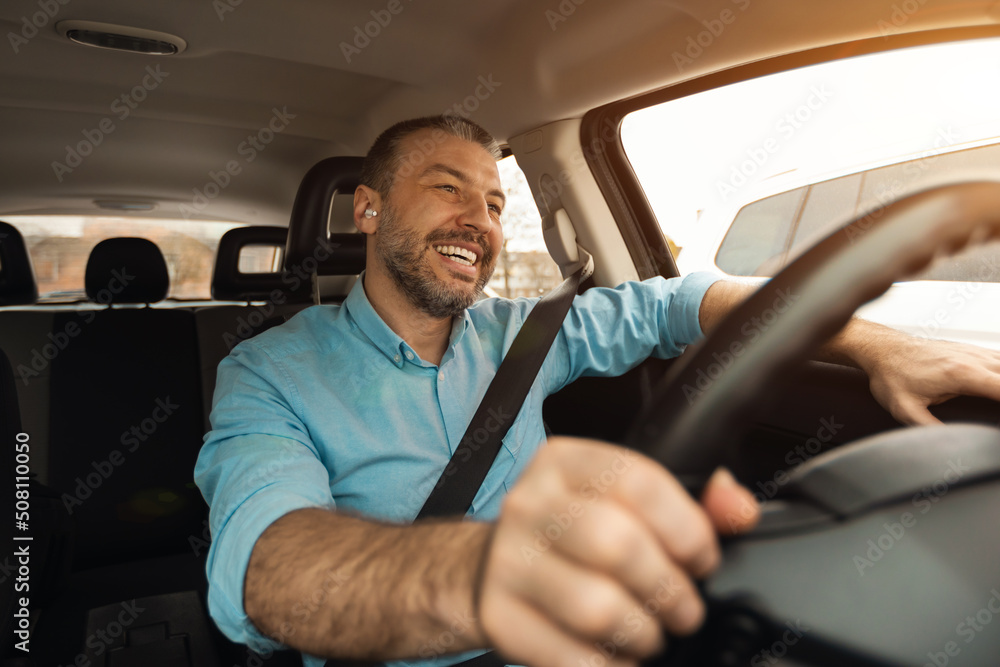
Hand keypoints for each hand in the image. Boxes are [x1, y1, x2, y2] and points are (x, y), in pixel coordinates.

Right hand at [476, 436, 758, 666]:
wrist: (491, 568)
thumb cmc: (573, 534)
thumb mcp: (623, 502)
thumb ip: (692, 503)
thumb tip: (739, 509)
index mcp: (564, 463)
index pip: (637, 482)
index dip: (687, 528)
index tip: (702, 559)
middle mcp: (529, 504)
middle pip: (618, 545)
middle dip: (671, 590)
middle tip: (683, 609)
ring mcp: (508, 561)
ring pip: (597, 607)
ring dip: (644, 634)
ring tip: (650, 634)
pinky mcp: (499, 616)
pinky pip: (572, 658)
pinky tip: (618, 657)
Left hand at [857, 331, 999, 424]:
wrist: (881, 349)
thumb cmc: (890, 376)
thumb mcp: (905, 409)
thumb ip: (930, 427)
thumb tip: (951, 444)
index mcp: (962, 374)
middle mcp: (973, 359)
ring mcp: (973, 351)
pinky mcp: (970, 350)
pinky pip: (999, 359)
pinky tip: (998, 384)